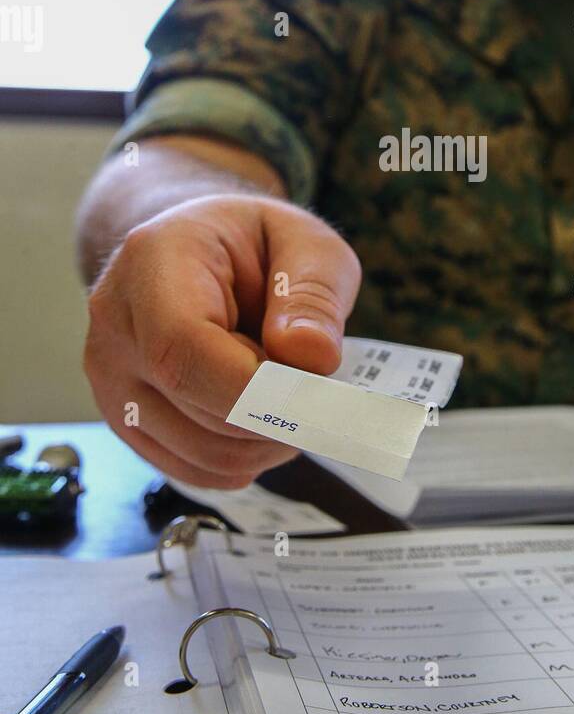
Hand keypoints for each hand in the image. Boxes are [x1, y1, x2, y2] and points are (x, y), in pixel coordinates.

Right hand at [83, 194, 361, 487]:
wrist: (200, 251)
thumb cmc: (253, 244)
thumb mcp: (305, 242)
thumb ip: (314, 293)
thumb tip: (311, 357)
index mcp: (153, 262)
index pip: (186, 348)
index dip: (258, 387)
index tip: (318, 392)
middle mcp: (116, 325)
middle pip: (198, 409)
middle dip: (278, 413)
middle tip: (320, 384)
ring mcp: (112, 381)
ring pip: (201, 453)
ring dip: (266, 440)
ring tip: (291, 393)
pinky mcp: (127, 423)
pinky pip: (195, 471)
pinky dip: (245, 458)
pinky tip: (265, 417)